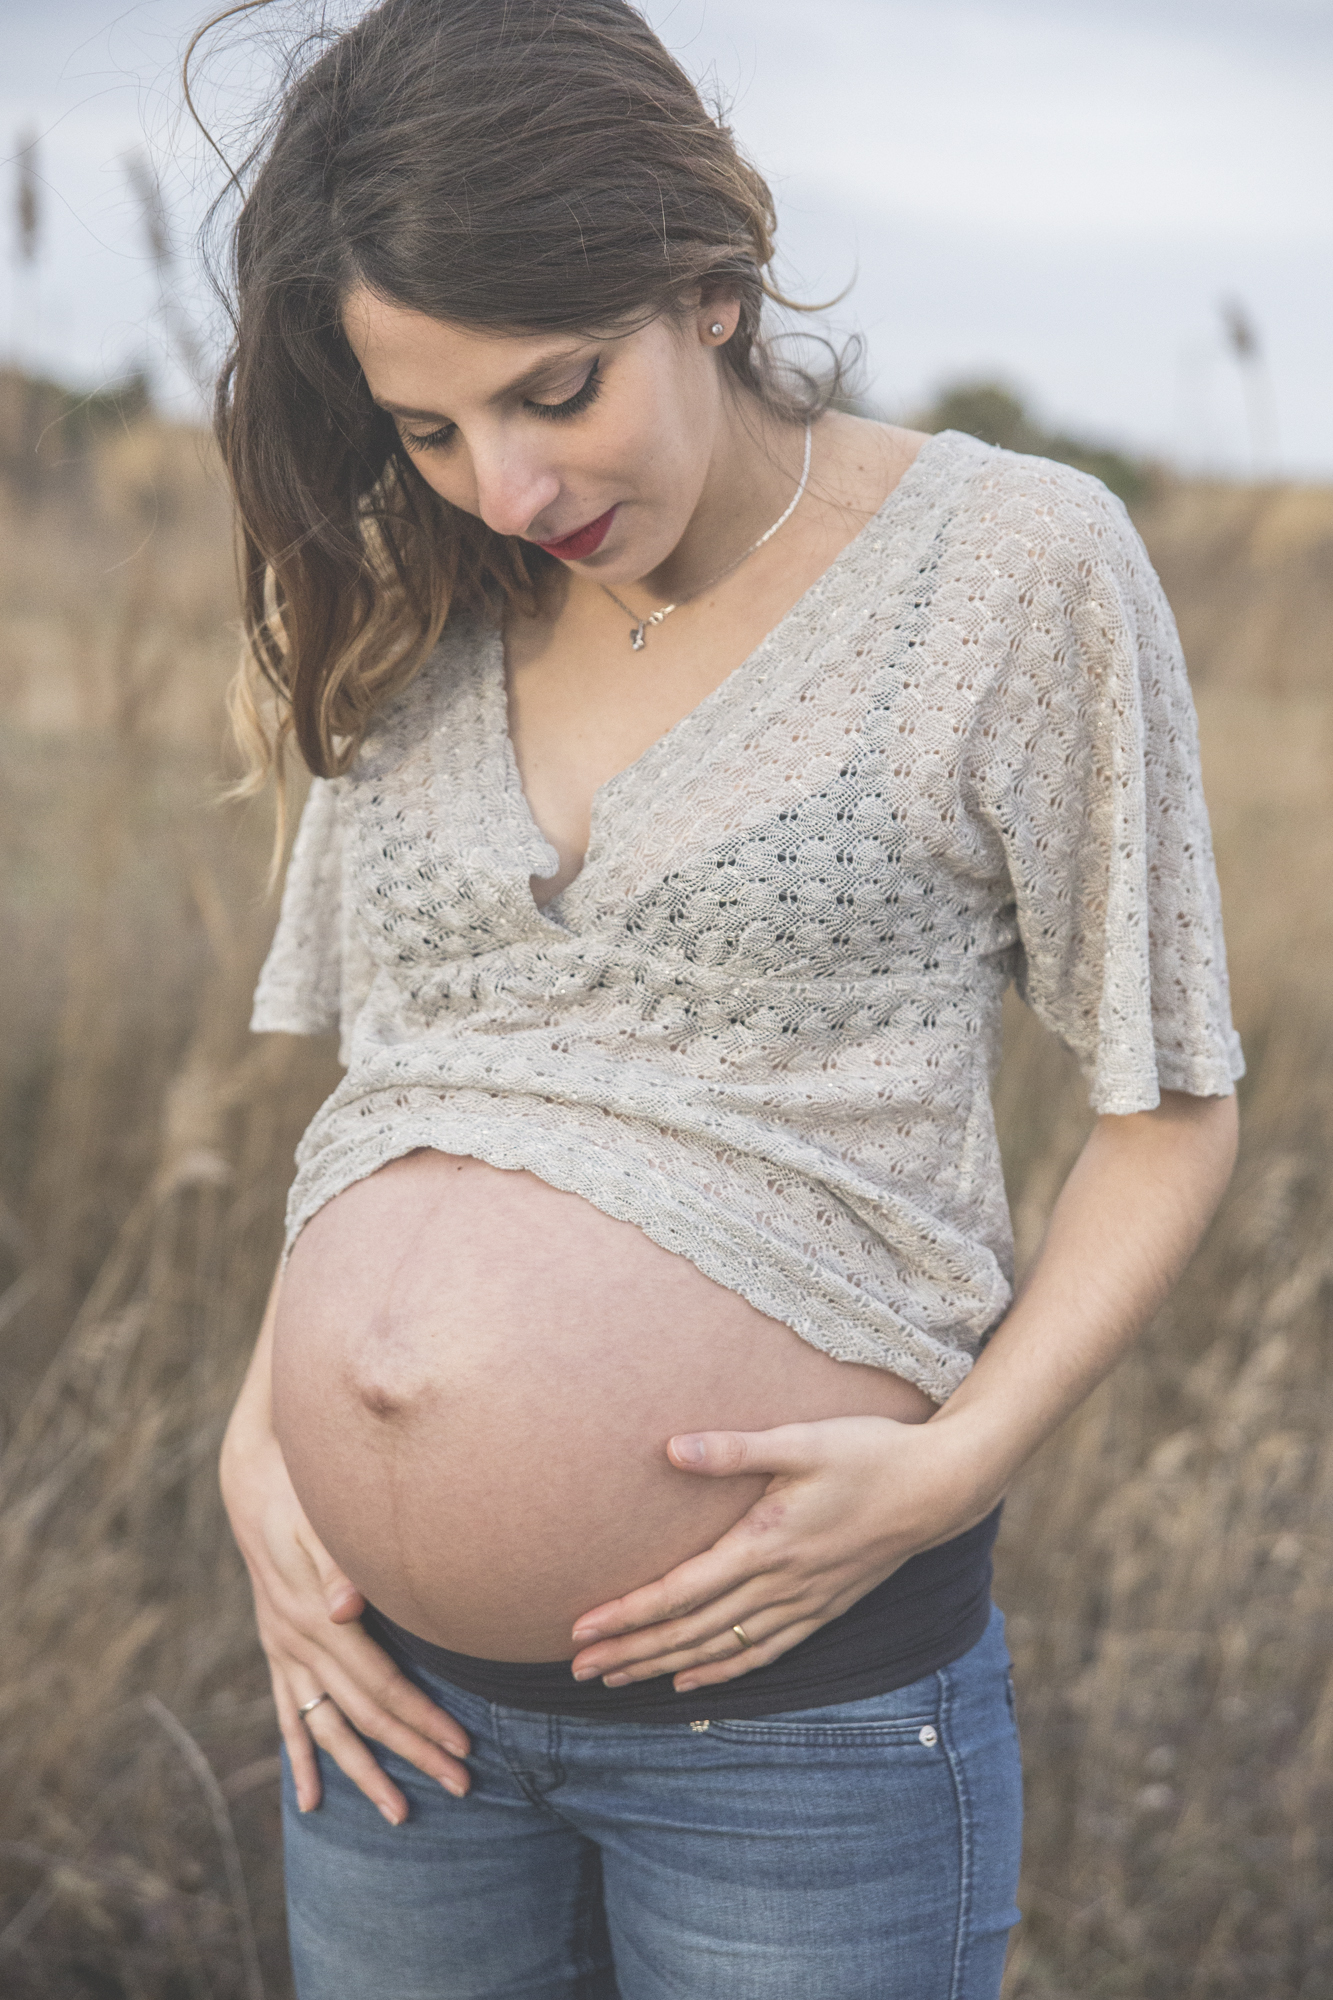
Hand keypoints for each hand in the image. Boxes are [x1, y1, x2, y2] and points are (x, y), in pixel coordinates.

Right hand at [221, 1408, 471, 1823]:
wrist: (253, 1476)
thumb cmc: (303, 1491)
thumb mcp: (320, 1518)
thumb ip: (338, 1564)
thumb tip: (347, 1609)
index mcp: (318, 1619)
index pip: (381, 1686)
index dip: (421, 1720)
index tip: (461, 1748)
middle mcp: (298, 1643)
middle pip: (363, 1716)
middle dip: (411, 1754)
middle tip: (460, 1788)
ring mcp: (283, 1650)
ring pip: (326, 1728)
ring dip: (362, 1774)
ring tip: (398, 1813)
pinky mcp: (276, 1647)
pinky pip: (288, 1715)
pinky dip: (301, 1758)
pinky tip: (310, 1799)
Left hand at [568, 1415, 995, 1694]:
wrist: (938, 1487)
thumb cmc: (868, 1453)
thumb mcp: (801, 1440)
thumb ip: (735, 1449)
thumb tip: (671, 1449)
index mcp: (765, 1544)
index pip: (680, 1592)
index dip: (627, 1613)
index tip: (581, 1628)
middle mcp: (779, 1585)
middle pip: (690, 1632)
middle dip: (631, 1651)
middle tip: (577, 1669)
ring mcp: (803, 1603)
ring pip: (720, 1649)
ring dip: (664, 1666)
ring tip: (616, 1679)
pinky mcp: (822, 1608)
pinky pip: (763, 1653)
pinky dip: (721, 1671)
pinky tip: (691, 1682)